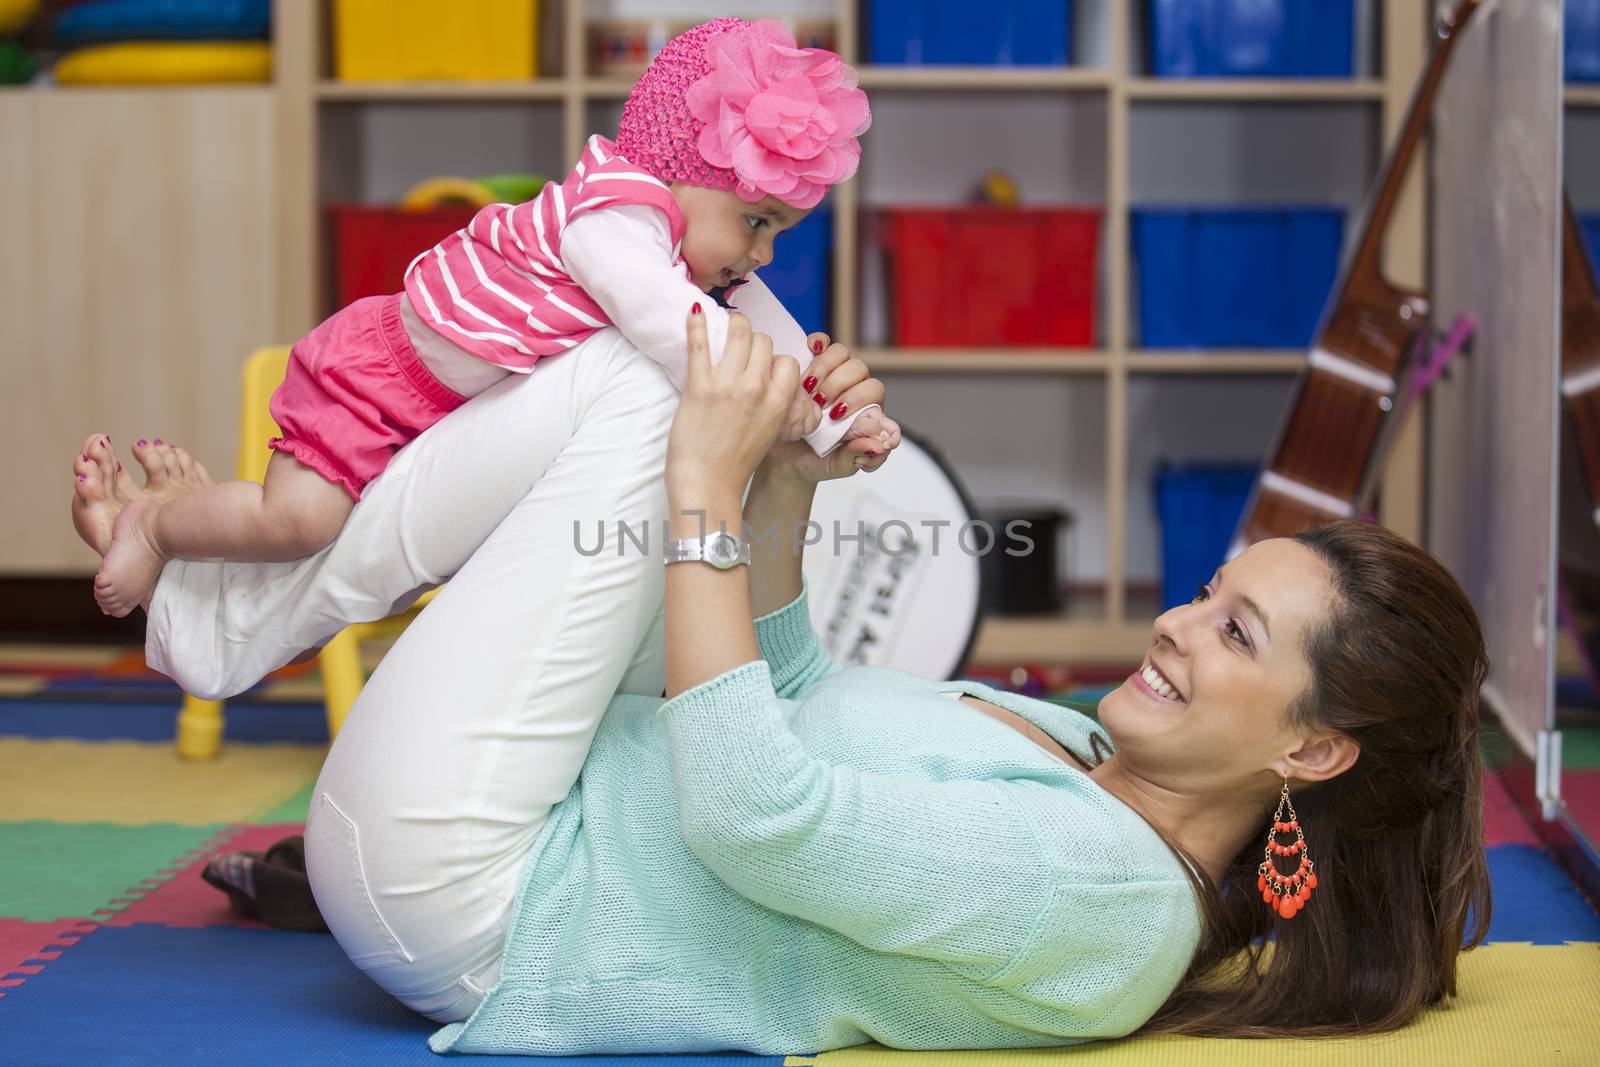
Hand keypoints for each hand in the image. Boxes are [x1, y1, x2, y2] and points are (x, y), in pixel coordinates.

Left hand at [666, 309, 797, 501]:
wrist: (707, 485)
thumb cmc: (734, 464)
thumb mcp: (769, 433)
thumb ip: (772, 404)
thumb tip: (766, 381)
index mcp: (779, 403)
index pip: (787, 361)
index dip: (775, 360)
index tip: (761, 363)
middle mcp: (757, 389)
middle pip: (763, 342)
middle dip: (752, 340)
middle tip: (739, 343)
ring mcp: (728, 386)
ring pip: (738, 332)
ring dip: (732, 323)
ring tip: (723, 323)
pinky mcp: (698, 386)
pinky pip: (699, 344)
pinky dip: (696, 323)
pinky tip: (694, 311)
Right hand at [758, 333, 901, 487]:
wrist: (780, 457)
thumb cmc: (813, 462)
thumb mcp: (836, 466)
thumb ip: (858, 457)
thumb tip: (878, 445)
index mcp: (866, 412)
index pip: (875, 391)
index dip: (858, 399)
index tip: (837, 416)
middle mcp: (853, 390)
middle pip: (859, 369)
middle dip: (838, 387)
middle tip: (819, 406)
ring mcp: (833, 375)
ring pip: (842, 353)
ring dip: (824, 369)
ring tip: (807, 391)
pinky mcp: (812, 363)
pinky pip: (823, 342)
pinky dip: (817, 343)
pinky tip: (809, 352)